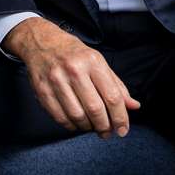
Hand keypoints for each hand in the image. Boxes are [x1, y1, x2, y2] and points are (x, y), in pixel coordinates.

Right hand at [2, 18, 140, 137]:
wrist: (40, 42)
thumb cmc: (73, 53)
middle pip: (95, 109)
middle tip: (107, 132)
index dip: (120, 118)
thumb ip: (116, 85)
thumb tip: (133, 106)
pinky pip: (59, 117)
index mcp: (92, 61)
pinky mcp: (42, 90)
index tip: (123, 130)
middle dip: (104, 126)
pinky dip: (71, 125)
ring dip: (88, 127)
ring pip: (77, 116)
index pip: (112, 96)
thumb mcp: (98, 62)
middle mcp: (74, 69)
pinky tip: (76, 123)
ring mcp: (56, 80)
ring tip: (92, 127)